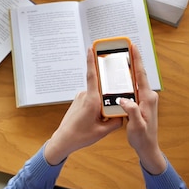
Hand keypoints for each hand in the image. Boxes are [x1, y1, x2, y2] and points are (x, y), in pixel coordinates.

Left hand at [44, 48, 122, 164]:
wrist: (64, 140)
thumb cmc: (82, 135)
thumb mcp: (103, 131)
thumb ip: (116, 120)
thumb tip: (124, 113)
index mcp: (91, 100)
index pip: (92, 75)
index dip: (92, 61)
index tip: (91, 48)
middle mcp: (85, 95)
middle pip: (101, 88)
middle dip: (108, 94)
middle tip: (108, 107)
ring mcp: (80, 97)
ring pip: (97, 96)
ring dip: (101, 104)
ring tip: (99, 121)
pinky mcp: (78, 101)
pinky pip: (91, 100)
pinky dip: (96, 106)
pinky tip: (95, 119)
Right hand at [119, 44, 165, 174]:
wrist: (148, 147)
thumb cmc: (143, 138)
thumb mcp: (136, 125)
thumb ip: (132, 111)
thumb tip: (124, 99)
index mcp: (147, 98)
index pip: (141, 75)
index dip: (137, 60)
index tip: (133, 47)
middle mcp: (148, 96)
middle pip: (138, 74)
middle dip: (132, 60)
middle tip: (125, 48)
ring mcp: (145, 99)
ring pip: (135, 80)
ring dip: (129, 69)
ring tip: (121, 58)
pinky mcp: (141, 103)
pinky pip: (133, 87)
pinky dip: (127, 80)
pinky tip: (120, 77)